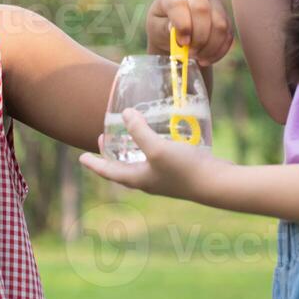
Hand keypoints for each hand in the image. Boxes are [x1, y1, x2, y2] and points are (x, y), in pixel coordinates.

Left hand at [79, 107, 228, 201]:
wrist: (217, 183)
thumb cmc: (184, 169)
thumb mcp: (156, 148)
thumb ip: (139, 131)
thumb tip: (126, 114)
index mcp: (138, 179)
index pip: (109, 172)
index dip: (94, 163)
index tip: (80, 158)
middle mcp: (149, 181)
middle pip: (123, 168)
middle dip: (111, 155)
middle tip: (103, 140)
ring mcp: (164, 178)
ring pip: (141, 164)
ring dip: (131, 150)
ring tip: (130, 135)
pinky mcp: (178, 172)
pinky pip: (157, 159)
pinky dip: (151, 147)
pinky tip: (159, 136)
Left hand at [146, 0, 232, 64]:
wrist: (175, 31)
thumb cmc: (162, 27)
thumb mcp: (156, 28)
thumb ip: (163, 28)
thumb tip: (174, 29)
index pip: (178, 3)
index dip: (182, 24)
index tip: (182, 42)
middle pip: (203, 9)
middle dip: (198, 36)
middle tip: (190, 53)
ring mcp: (213, 3)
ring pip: (220, 24)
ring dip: (210, 46)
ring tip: (197, 57)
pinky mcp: (225, 17)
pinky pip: (228, 35)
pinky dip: (218, 51)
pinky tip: (205, 58)